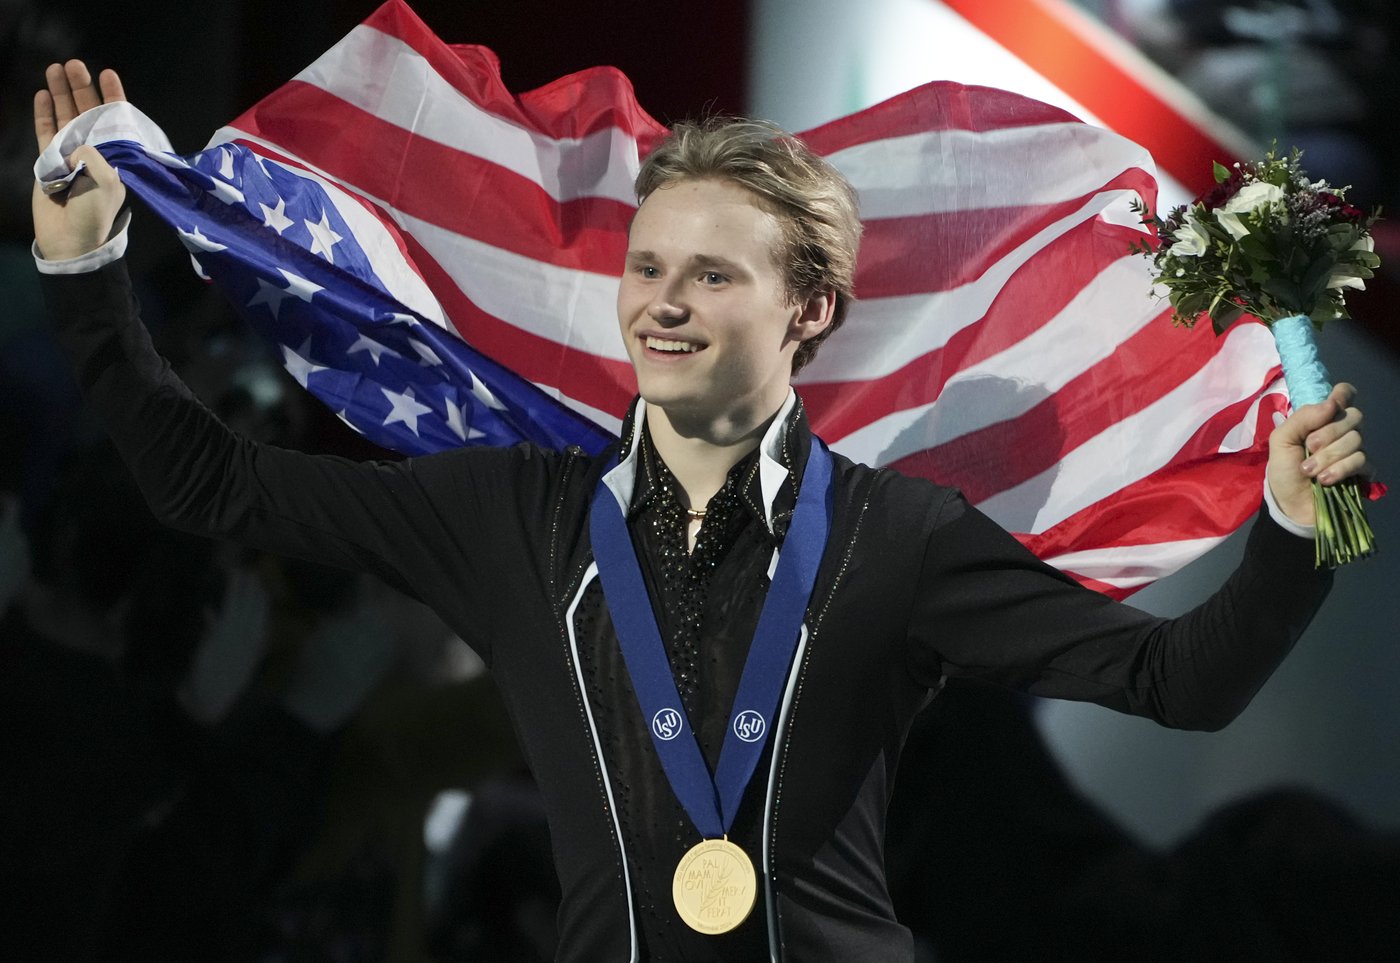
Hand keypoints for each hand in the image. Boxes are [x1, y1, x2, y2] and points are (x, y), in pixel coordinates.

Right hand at [31, 60, 127, 260]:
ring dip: (61, 93)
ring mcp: (71, 154)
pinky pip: (45, 131)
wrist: (71, 238)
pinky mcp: (50, 161)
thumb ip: (94, 155)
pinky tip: (42, 95)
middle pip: (88, 111)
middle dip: (82, 87)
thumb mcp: (106, 180)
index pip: (116, 119)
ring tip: (56, 69)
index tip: (108, 73)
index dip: (113, 96)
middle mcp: (96, 151)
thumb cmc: (96, 211)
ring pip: (65, 116)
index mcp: (116, 155)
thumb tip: (76, 145)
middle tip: (75, 64)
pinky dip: (43, 113)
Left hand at [1266, 382, 1368, 526]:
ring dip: (1328, 456)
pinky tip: (1325, 480)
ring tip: (1309, 472)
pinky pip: (1362, 460)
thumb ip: (1302, 418)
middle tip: (1309, 447)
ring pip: (1356, 439)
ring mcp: (1354, 451)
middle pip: (1353, 416)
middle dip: (1328, 433)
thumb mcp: (1281, 441)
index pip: (1344, 395)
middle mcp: (1342, 431)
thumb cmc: (1283, 471)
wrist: (1289, 505)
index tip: (1331, 406)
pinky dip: (1341, 469)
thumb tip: (1332, 403)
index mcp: (1322, 420)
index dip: (1342, 395)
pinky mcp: (1362, 472)